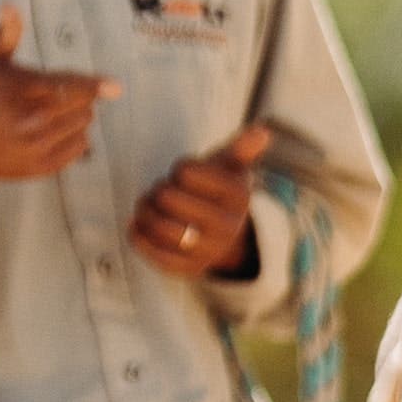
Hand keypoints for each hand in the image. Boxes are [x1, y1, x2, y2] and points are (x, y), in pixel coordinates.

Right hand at [0, 8, 116, 181]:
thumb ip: (5, 33)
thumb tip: (9, 5)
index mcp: (19, 91)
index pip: (65, 87)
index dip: (93, 85)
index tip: (115, 87)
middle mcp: (30, 122)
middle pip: (82, 106)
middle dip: (77, 95)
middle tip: (50, 94)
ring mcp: (36, 147)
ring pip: (83, 126)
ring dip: (75, 116)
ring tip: (48, 112)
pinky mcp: (42, 166)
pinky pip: (80, 148)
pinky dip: (74, 138)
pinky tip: (51, 131)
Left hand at [132, 124, 269, 279]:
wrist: (225, 237)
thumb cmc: (219, 192)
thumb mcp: (231, 168)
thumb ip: (242, 148)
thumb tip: (262, 132)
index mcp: (237, 196)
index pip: (185, 171)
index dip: (179, 170)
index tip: (186, 176)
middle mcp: (227, 226)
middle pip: (168, 197)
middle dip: (158, 189)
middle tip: (162, 190)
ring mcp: (208, 251)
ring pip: (158, 226)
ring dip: (144, 211)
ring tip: (147, 205)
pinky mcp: (187, 269)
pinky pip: (151, 251)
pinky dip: (138, 235)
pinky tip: (140, 224)